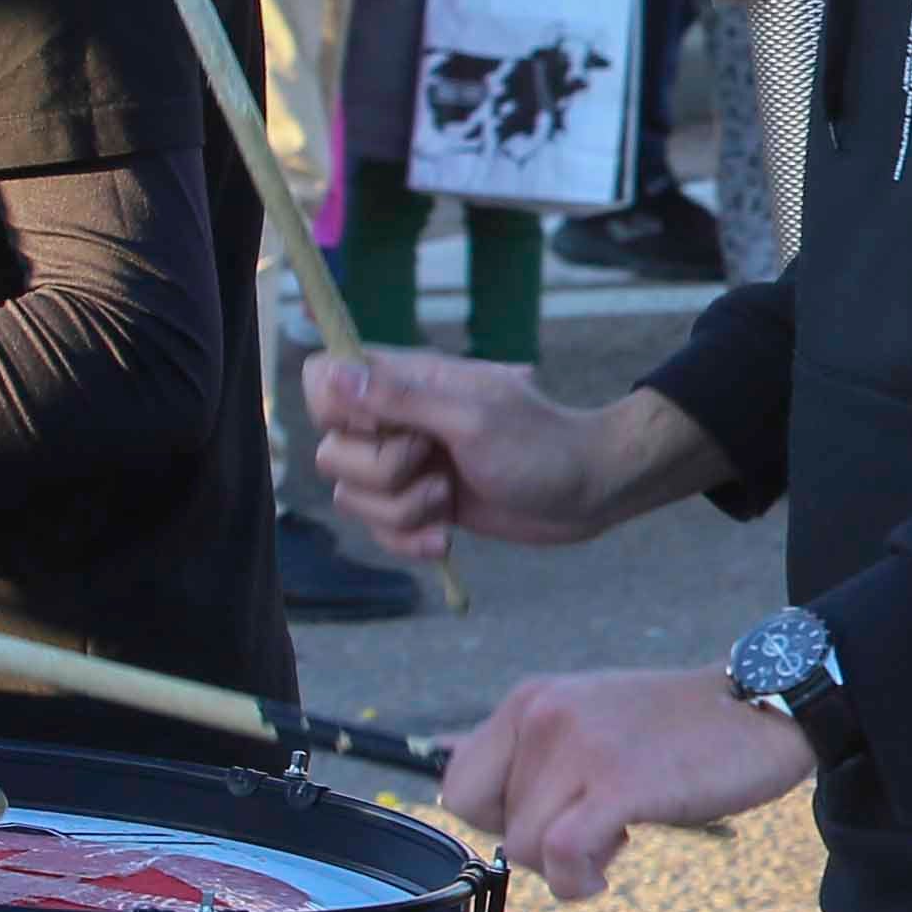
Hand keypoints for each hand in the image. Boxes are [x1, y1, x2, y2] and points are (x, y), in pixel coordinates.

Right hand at [307, 350, 714, 554]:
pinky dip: (409, 540)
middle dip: (380, 473)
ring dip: (401, 511)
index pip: (323, 377)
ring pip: (351, 497)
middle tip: (434, 461)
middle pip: (331, 453)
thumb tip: (333, 372)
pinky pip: (379, 530)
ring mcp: (407, 465)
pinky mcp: (420, 504)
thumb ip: (400, 397)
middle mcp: (396, 421)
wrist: (588, 492)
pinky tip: (445, 538)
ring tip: (449, 498)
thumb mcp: (471, 418)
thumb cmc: (541, 446)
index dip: (334, 410)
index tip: (379, 428)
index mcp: (405, 381)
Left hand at [442, 669, 813, 899]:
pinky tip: (606, 872)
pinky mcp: (619, 784)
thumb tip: (485, 806)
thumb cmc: (679, 727)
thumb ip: (538, 752)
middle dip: (537, 842)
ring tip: (615, 839)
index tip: (550, 816)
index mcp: (531, 699)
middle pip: (491, 822)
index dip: (499, 818)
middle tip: (592, 827)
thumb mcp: (589, 717)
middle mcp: (544, 715)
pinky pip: (563, 856)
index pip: (462, 785)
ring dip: (567, 865)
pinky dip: (578, 882)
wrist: (763, 706)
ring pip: (525, 847)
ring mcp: (580, 748)